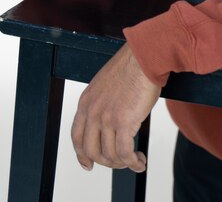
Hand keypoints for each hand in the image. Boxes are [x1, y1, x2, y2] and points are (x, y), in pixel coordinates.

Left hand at [71, 43, 160, 171]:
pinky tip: (140, 161)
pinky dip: (133, 162)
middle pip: (92, 151)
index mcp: (86, 102)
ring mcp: (107, 118)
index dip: (81, 155)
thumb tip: (109, 121)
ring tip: (135, 160)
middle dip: (107, 161)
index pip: (76, 137)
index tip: (88, 165)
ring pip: (110, 155)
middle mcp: (93, 112)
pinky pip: (125, 153)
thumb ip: (102, 102)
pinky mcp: (124, 122)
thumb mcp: (106, 84)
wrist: (143, 58)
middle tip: (121, 162)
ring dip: (123, 163)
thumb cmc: (131, 67)